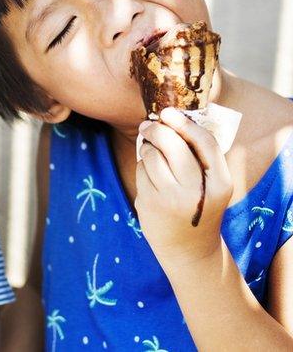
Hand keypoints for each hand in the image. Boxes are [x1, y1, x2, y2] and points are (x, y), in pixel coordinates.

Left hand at [136, 108, 232, 265]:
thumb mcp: (212, 185)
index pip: (205, 144)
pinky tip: (151, 177)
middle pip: (172, 146)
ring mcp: (170, 199)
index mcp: (221, 183)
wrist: (189, 248)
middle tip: (149, 124)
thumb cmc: (200, 205)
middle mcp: (196, 192)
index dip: (185, 124)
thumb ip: (200, 156)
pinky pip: (140, 171)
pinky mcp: (149, 204)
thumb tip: (171, 117)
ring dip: (148, 149)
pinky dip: (142, 167)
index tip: (169, 112)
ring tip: (154, 155)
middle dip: (157, 130)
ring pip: (151, 156)